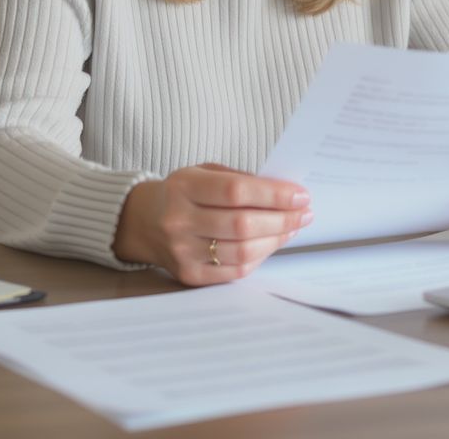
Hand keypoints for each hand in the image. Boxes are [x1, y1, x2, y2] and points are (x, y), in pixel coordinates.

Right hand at [113, 163, 312, 284]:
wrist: (143, 221)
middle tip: (304, 213)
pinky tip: (271, 244)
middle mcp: (179, 220)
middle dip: (282, 219)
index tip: (300, 195)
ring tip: (292, 228)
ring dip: (276, 240)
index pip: (236, 191)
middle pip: (243, 225)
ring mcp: (182, 251)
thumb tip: (285, 193)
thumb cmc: (183, 192)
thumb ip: (239, 180)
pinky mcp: (189, 275)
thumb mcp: (204, 172)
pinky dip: (259, 257)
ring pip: (242, 251)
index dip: (273, 195)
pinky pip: (234, 271)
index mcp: (184, 187)